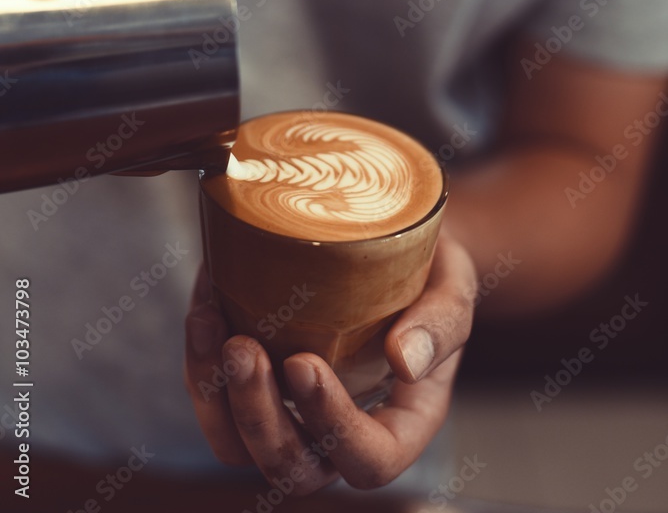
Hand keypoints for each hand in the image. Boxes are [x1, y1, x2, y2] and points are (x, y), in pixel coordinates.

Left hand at [184, 233, 475, 494]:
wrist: (396, 240)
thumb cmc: (433, 272)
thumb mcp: (456, 287)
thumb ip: (441, 324)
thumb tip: (404, 362)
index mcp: (400, 422)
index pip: (369, 460)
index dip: (331, 427)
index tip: (305, 362)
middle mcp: (340, 429)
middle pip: (292, 468)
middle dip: (258, 419)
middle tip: (244, 349)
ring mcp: (293, 408)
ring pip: (239, 446)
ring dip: (215, 395)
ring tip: (209, 325)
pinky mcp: (258, 376)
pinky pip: (216, 394)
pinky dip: (199, 357)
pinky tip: (206, 304)